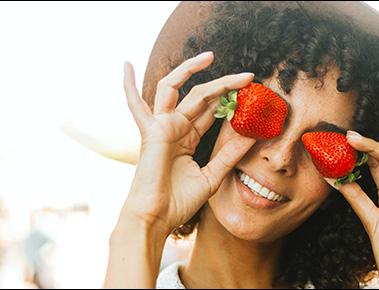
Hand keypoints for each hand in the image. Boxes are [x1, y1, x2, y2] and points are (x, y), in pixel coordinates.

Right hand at [121, 52, 255, 234]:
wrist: (157, 218)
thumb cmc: (179, 201)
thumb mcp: (212, 176)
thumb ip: (229, 155)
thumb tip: (252, 136)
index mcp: (187, 137)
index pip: (210, 110)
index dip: (230, 100)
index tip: (253, 93)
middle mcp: (174, 127)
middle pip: (200, 95)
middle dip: (224, 84)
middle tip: (248, 76)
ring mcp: (161, 126)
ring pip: (177, 88)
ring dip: (192, 69)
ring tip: (211, 56)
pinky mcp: (151, 131)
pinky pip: (136, 104)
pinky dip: (128, 85)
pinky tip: (125, 65)